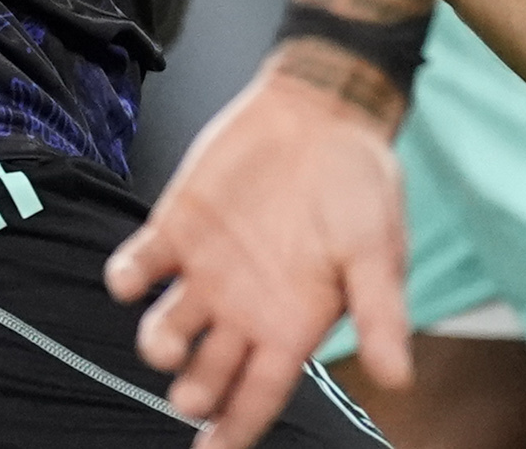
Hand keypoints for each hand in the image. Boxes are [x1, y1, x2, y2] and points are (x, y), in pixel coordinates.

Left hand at [106, 48, 413, 440]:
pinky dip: (125, 277)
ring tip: (168, 337)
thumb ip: (379, 313)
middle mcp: (245, 308)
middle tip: (192, 392)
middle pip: (207, 375)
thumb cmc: (359, 183)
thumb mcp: (376, 249)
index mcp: (293, 323)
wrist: (324, 109)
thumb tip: (399, 378)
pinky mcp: (177, 228)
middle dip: (194, 393)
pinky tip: (134, 276)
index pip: (259, 396)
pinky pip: (138, 267)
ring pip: (166, 330)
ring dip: (158, 343)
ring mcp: (207, 270)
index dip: (233, 431)